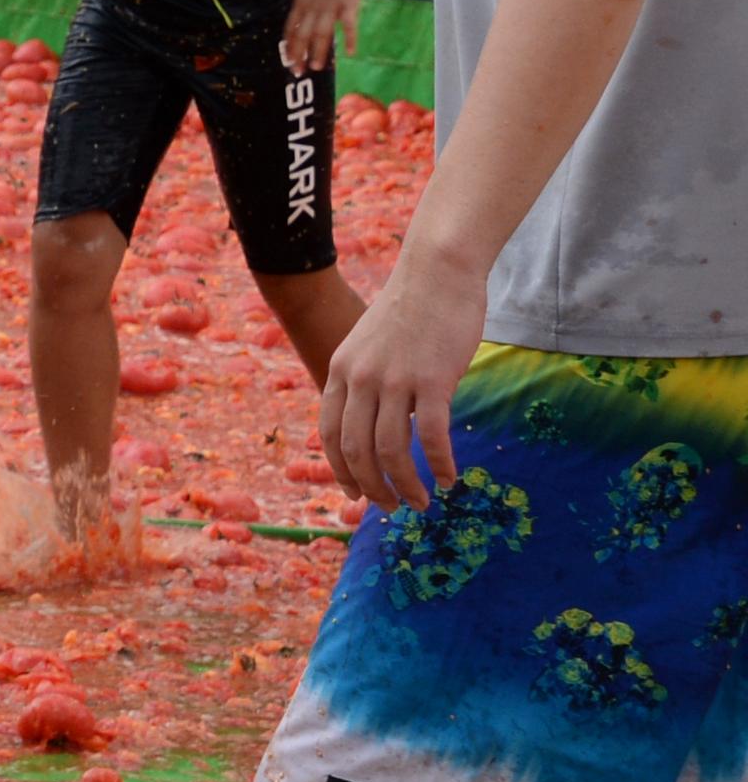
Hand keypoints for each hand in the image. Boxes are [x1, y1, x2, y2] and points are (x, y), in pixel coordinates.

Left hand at [282, 0, 363, 74]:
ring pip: (322, 34)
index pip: (290, 28)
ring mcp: (330, 7)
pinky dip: (350, 40)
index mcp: (300, 2)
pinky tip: (350, 53)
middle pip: (302, 35)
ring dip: (318, 52)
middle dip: (299, 55)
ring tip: (316, 67)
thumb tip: (299, 22)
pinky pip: (348, 26)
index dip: (289, 46)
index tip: (288, 60)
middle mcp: (312, 8)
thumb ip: (303, 5)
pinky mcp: (348, 5)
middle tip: (297, 72)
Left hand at [318, 253, 486, 509]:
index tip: (354, 494)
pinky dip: (439, 465)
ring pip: (390, 450)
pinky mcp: (432, 380)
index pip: (330, 434)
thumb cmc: (408, 311)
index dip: (340, 470)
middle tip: (392, 507)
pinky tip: (450, 480)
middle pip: (356, 449)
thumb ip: (364, 382)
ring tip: (422, 503)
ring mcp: (394, 380)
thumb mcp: (368, 346)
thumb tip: (372, 423)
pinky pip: (431, 436)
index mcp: (340, 371)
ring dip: (405, 485)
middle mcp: (360, 379)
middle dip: (372, 488)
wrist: (436, 273)